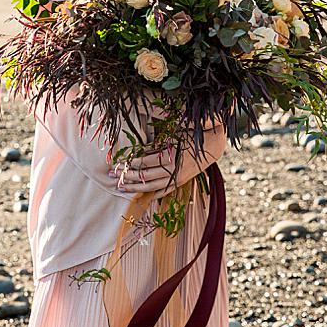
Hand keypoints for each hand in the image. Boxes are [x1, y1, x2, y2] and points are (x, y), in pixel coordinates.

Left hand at [109, 118, 226, 194]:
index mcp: (171, 155)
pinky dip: (152, 194)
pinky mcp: (180, 181)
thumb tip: (140, 136)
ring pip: (152, 187)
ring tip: (120, 188)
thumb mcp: (175, 131)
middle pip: (146, 176)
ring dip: (135, 188)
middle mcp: (174, 170)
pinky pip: (164, 191)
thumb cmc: (192, 133)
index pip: (146, 162)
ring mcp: (177, 178)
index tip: (118, 164)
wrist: (214, 144)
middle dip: (127, 177)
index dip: (131, 164)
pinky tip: (140, 195)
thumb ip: (158, 137)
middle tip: (112, 176)